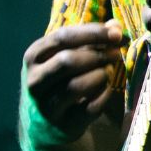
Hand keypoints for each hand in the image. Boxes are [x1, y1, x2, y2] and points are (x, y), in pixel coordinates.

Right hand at [22, 21, 125, 143]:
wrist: (44, 124)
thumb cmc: (59, 80)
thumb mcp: (66, 56)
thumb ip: (90, 39)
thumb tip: (115, 26)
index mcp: (33, 56)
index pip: (63, 37)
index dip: (93, 33)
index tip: (117, 33)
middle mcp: (35, 81)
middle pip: (68, 61)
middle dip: (98, 55)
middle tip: (117, 53)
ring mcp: (46, 105)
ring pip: (77, 85)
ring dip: (101, 75)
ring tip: (109, 71)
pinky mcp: (63, 124)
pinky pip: (91, 106)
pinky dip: (105, 94)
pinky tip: (107, 88)